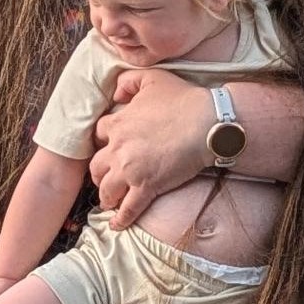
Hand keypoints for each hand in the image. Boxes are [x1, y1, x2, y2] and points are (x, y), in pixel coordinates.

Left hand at [88, 68, 212, 221]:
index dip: (102, 141)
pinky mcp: (147, 187)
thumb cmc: (184, 100)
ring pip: (106, 190)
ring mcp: (131, 170)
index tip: (108, 147)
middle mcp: (119, 149)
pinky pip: (127, 209)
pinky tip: (116, 225)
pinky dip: (120, 219)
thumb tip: (115, 93)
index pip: (98, 135)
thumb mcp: (153, 78)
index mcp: (118, 124)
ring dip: (106, 196)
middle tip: (105, 178)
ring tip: (109, 200)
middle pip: (96, 166)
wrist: (207, 123)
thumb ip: (129, 81)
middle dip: (98, 173)